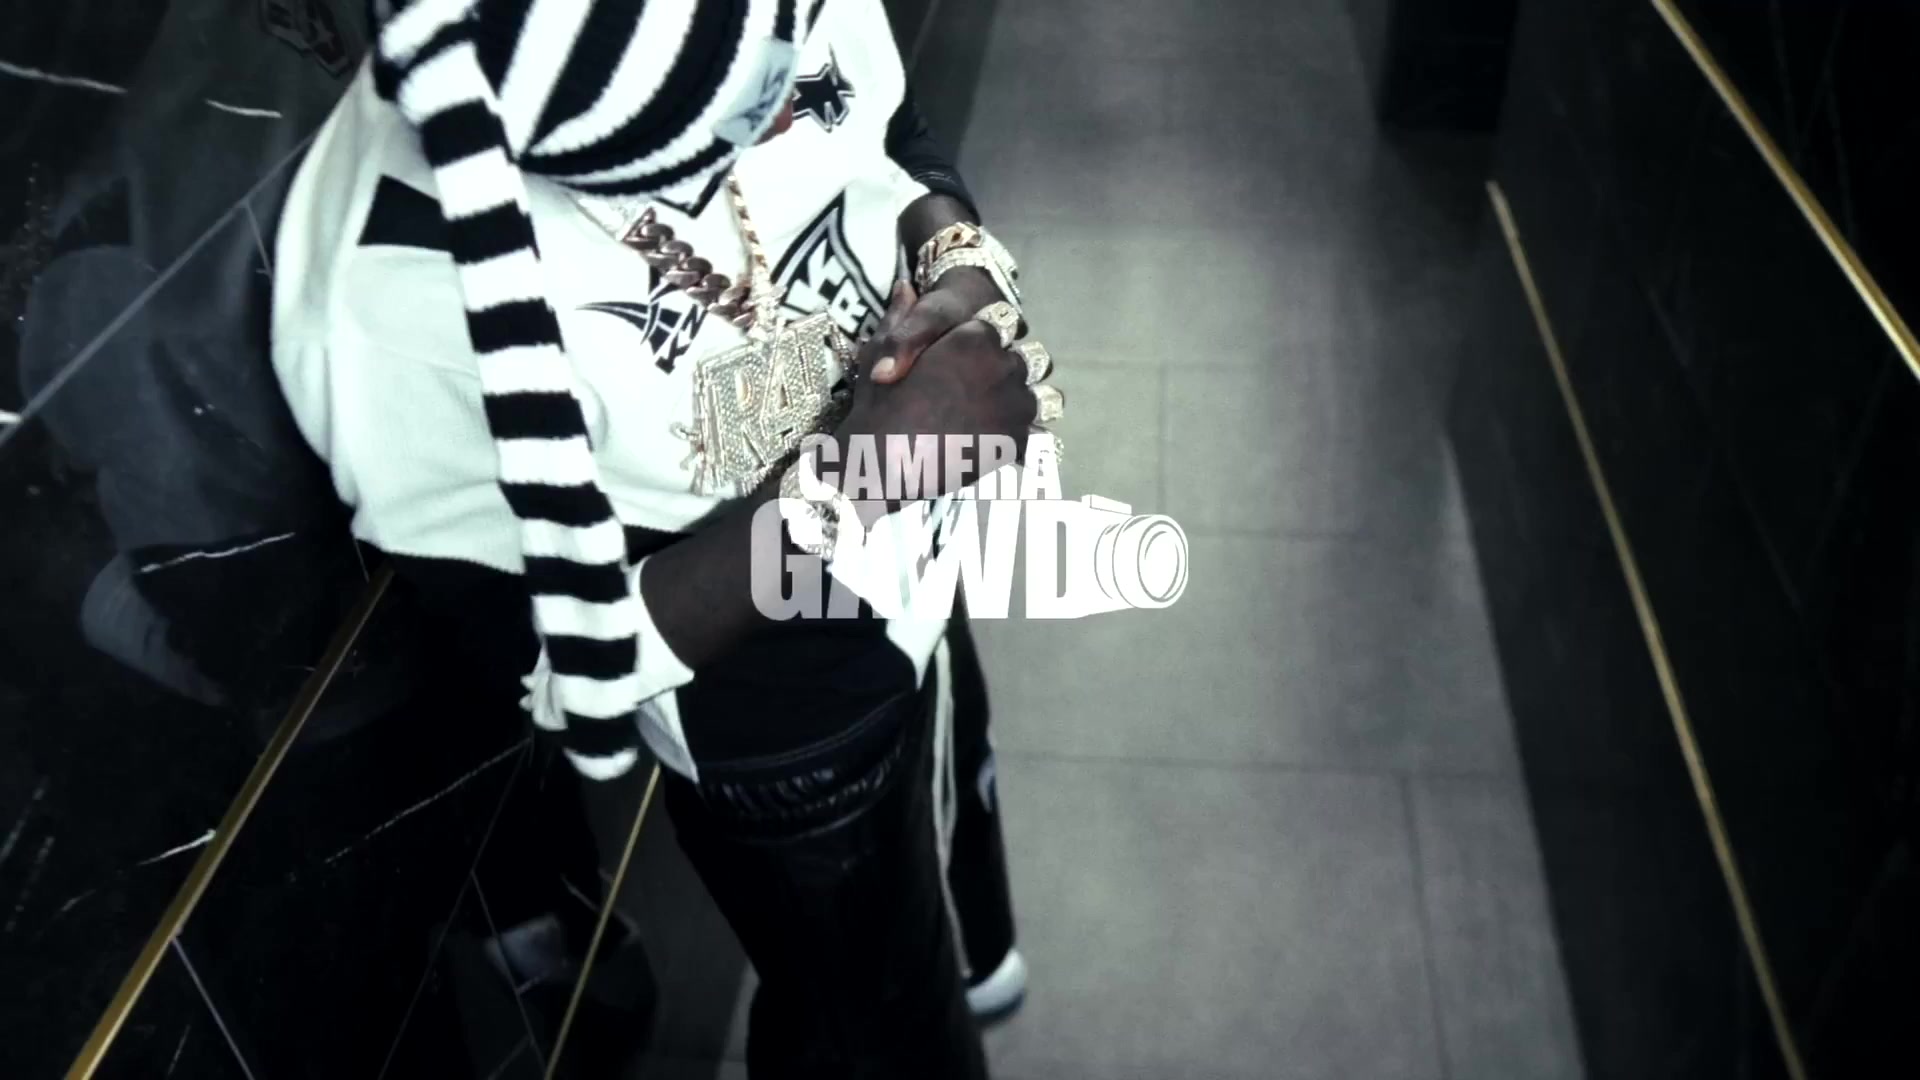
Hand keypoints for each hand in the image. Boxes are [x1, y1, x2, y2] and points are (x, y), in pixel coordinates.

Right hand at [833, 283, 1034, 497]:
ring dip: (1021, 403)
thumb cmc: (880, 403)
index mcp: (977, 336)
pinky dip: (1024, 439)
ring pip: (1037, 396)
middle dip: (1006, 372)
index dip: (983, 339)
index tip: (967, 355)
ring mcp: (1016, 404)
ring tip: (993, 419)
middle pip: (1023, 360)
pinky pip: (1036, 436)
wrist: (887, 462)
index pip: (1000, 325)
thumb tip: (905, 286)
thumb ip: (902, 317)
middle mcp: (1006, 365)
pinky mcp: (1018, 441)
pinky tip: (1002, 443)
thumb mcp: (880, 350)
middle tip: (975, 392)